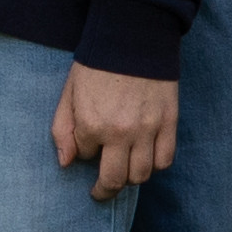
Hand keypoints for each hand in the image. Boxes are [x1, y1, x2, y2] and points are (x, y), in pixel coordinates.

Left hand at [50, 62, 178, 197]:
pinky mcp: (169, 123)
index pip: (86, 156)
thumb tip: (66, 163)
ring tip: (123, 172)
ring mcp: (148, 130)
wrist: (133, 38)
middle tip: (100, 192)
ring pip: (141, 175)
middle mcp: (121, 133)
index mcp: (92, 125)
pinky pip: (165, 160)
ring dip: (130, 179)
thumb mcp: (68, 94)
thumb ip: (63, 130)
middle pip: (115, 180)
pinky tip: (145, 159)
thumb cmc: (96, 65)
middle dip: (105, 190)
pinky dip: (155, 165)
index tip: (86, 144)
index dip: (84, 151)